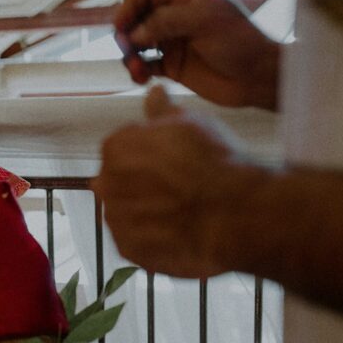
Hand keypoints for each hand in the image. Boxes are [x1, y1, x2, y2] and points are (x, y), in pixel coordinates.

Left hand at [93, 86, 266, 277]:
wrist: (236, 214)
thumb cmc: (216, 162)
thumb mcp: (191, 123)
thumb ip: (162, 111)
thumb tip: (153, 91)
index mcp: (116, 148)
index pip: (123, 149)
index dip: (151, 156)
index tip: (175, 162)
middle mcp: (106, 184)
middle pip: (121, 182)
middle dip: (144, 184)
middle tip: (180, 189)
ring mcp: (116, 221)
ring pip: (127, 213)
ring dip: (147, 212)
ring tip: (183, 213)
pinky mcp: (129, 251)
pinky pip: (136, 242)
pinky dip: (153, 239)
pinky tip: (179, 233)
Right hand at [114, 0, 279, 109]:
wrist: (257, 77)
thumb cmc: (238, 42)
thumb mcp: (203, 22)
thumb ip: (166, 22)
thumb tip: (133, 34)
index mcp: (184, 0)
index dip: (129, 7)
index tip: (121, 26)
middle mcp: (175, 20)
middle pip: (137, 20)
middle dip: (126, 34)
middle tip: (128, 51)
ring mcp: (173, 44)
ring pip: (138, 46)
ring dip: (130, 56)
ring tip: (137, 70)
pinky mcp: (173, 68)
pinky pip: (145, 67)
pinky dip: (138, 72)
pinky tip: (141, 78)